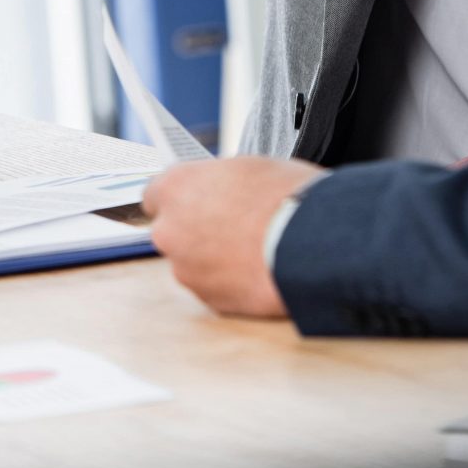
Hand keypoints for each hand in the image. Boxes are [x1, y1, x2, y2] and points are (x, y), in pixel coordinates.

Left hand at [141, 157, 324, 319]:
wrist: (311, 243)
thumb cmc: (285, 196)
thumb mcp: (250, 167)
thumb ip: (220, 181)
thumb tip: (221, 189)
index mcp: (176, 187)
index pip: (156, 195)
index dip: (179, 198)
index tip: (195, 201)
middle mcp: (170, 230)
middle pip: (172, 231)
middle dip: (195, 230)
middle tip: (232, 225)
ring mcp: (186, 270)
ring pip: (193, 263)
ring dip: (213, 258)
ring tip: (251, 250)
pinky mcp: (208, 301)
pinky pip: (214, 287)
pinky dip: (230, 281)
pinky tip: (257, 270)